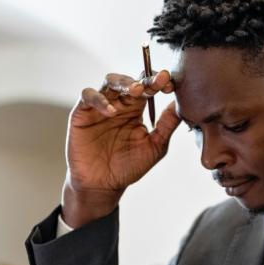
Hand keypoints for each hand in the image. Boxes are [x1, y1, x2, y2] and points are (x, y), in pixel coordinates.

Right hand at [62, 71, 177, 227]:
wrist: (103, 185)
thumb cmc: (128, 167)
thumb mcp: (155, 146)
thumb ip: (167, 125)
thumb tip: (181, 104)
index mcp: (136, 109)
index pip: (148, 87)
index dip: (158, 82)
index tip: (170, 84)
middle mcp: (119, 104)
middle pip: (130, 80)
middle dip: (144, 80)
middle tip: (156, 83)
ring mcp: (100, 106)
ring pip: (109, 81)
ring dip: (123, 82)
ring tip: (136, 90)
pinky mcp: (82, 113)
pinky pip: (88, 96)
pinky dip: (99, 99)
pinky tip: (111, 111)